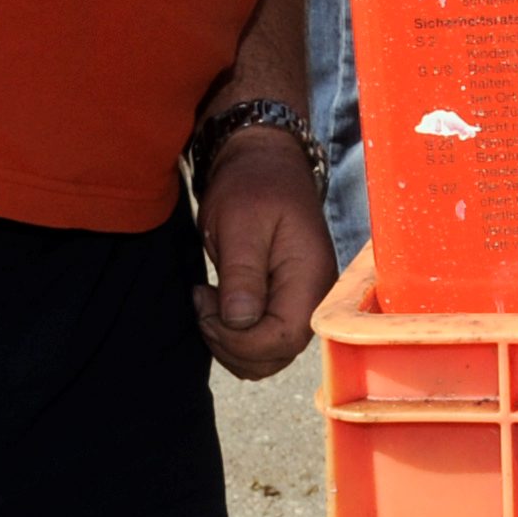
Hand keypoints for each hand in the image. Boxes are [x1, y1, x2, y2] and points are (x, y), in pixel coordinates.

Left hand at [191, 128, 331, 379]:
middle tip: (202, 302)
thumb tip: (241, 322)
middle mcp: (314, 296)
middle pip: (276, 354)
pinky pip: (265, 340)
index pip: (281, 339)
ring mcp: (303, 300)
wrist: (264, 161)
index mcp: (310, 276)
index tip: (205, 305)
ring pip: (269, 355)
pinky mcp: (289, 300)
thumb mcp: (239, 224)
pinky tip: (220, 304)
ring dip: (230, 342)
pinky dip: (237, 336)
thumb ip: (242, 274)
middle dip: (230, 344)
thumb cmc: (251, 186)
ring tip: (208, 301)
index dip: (238, 340)